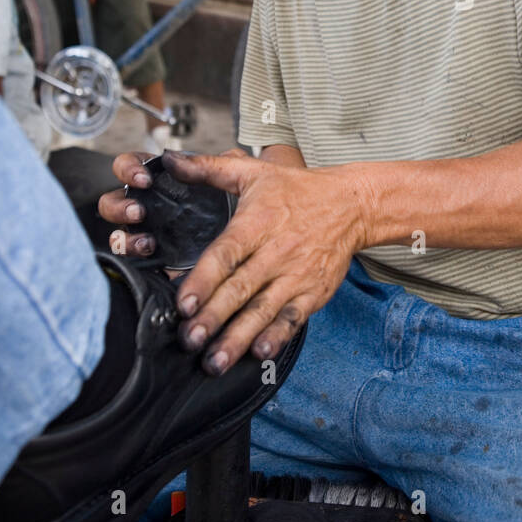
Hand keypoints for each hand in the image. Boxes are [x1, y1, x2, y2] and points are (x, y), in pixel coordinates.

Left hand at [98, 149, 372, 374]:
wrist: (352, 204)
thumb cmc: (296, 189)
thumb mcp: (253, 172)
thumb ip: (208, 168)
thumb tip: (169, 159)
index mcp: (257, 223)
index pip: (226, 254)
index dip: (203, 280)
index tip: (182, 303)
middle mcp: (276, 251)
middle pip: (240, 289)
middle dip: (213, 318)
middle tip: (188, 340)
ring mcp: (297, 274)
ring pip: (263, 311)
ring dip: (238, 338)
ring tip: (214, 362)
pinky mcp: (314, 292)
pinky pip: (293, 318)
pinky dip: (277, 336)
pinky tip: (259, 352)